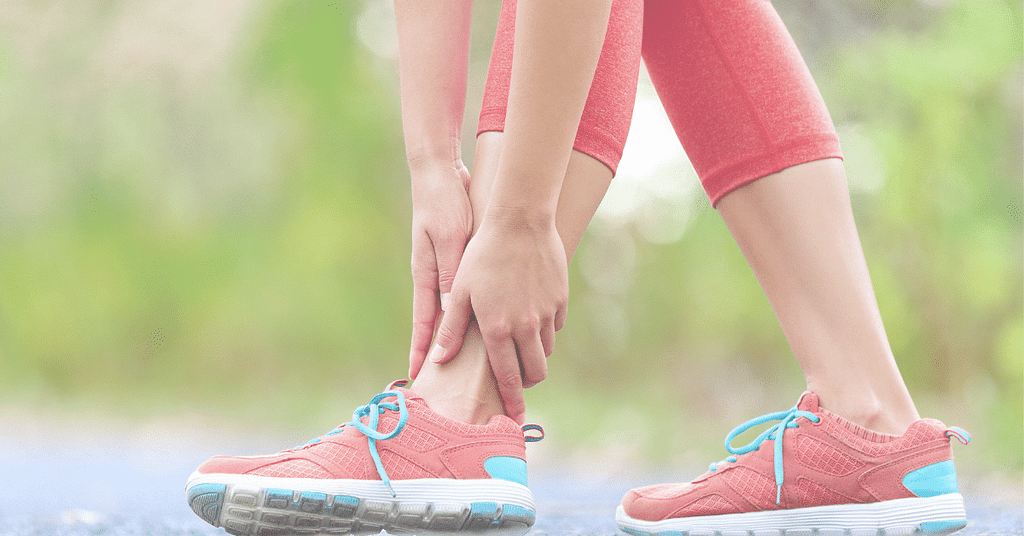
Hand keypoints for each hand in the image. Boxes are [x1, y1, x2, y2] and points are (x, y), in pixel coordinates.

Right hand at [408, 159, 473, 379]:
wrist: (441, 175)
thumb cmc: (443, 204)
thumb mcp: (449, 239)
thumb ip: (452, 272)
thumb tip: (451, 309)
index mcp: (427, 275)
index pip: (424, 322)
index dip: (421, 350)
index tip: (417, 376)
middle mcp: (434, 278)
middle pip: (438, 324)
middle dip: (439, 352)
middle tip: (444, 380)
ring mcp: (445, 270)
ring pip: (454, 312)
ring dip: (458, 336)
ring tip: (468, 362)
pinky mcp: (457, 260)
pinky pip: (465, 293)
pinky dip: (471, 311)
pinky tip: (485, 321)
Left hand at [432, 207, 567, 422]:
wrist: (519, 221)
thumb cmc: (481, 255)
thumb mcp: (460, 291)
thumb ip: (452, 329)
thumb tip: (438, 359)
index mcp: (498, 329)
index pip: (508, 378)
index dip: (512, 402)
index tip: (516, 420)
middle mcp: (525, 327)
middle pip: (535, 373)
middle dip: (526, 382)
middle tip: (515, 379)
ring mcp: (546, 313)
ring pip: (546, 350)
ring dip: (534, 355)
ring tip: (518, 343)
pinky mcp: (560, 299)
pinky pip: (555, 326)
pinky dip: (545, 329)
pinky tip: (530, 315)